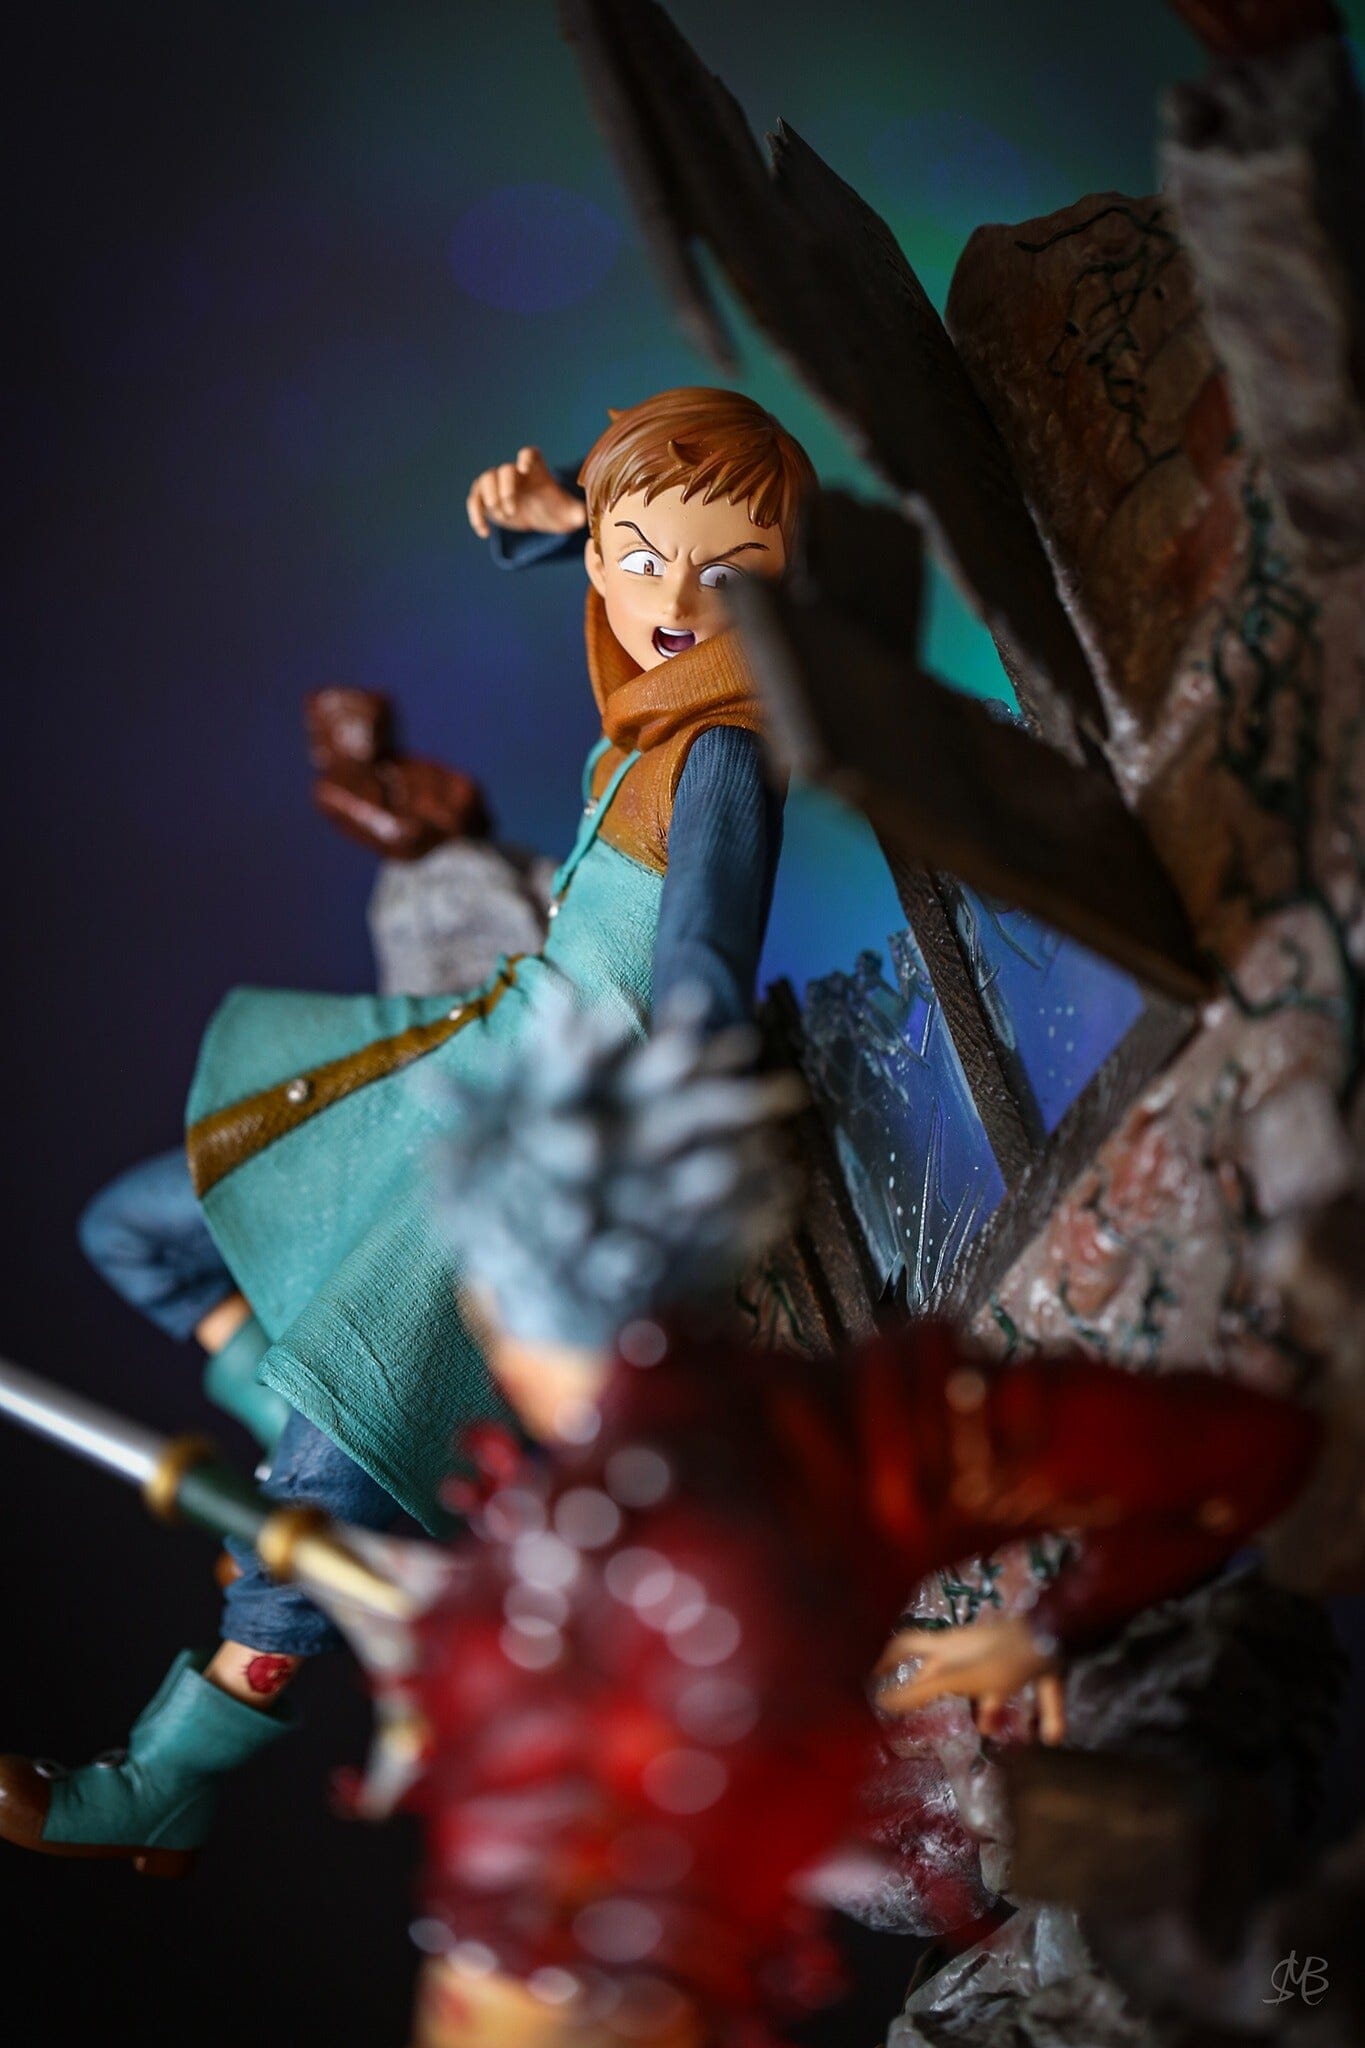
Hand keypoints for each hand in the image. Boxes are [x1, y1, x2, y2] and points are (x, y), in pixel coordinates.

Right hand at [465, 446, 587, 538]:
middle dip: (505, 488)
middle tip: (512, 509)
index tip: (524, 469)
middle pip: (504, 470)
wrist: (538, 516)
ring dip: (489, 496)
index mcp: (535, 470)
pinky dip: (476, 515)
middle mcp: (515, 473)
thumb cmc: (554, 509)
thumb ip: (575, 513)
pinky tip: (484, 533)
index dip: (525, 459)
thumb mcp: (567, 512)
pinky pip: (475, 501)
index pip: (529, 455)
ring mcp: (497, 484)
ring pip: (485, 480)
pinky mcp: (485, 499)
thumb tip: (581, 518)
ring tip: (502, 516)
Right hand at [872, 1615, 1066, 1744]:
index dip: (889, 1659)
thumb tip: (880, 1700)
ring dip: (993, 1707)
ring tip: (991, 1727)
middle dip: (943, 1691)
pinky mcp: (1033, 1664)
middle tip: (936, 1714)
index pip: (907, 1646)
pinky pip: (1036, 1691)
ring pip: (994, 1685)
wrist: (1047, 1636)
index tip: (876, 1676)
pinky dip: (1045, 1712)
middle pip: (949, 1671)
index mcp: (946, 1649)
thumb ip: (916, 1690)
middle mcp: (969, 1649)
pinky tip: (1053, 1735)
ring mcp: (1001, 1655)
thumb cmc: (993, 1658)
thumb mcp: (951, 1677)